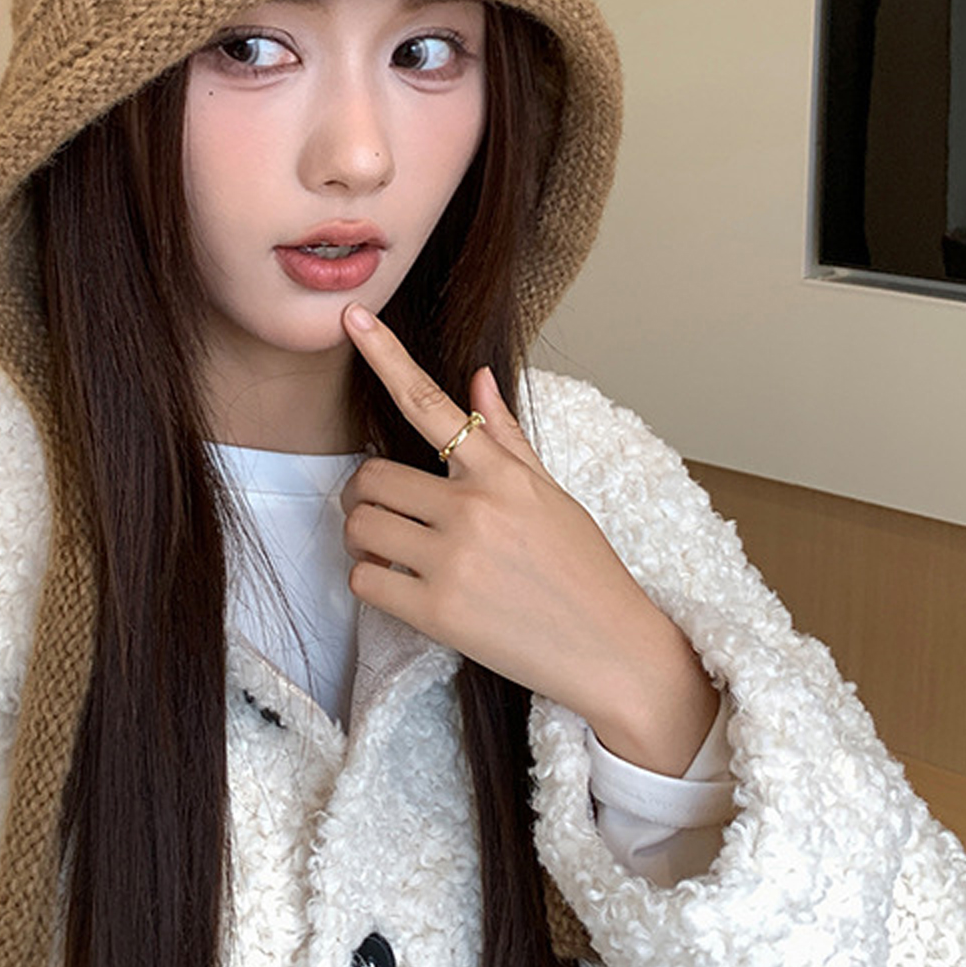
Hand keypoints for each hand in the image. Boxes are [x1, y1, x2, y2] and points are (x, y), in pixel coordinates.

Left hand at [340, 303, 719, 775]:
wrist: (613, 650)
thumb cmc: (584, 569)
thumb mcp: (551, 495)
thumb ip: (505, 439)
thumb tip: (477, 378)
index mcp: (501, 472)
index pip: (429, 402)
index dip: (385, 355)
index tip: (352, 316)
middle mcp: (473, 507)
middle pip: (370, 477)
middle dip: (365, 495)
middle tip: (385, 512)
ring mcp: (453, 560)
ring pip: (360, 527)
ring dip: (364, 537)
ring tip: (394, 549)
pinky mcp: (438, 612)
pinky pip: (365, 580)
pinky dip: (373, 582)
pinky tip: (404, 587)